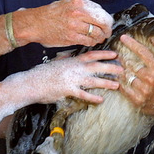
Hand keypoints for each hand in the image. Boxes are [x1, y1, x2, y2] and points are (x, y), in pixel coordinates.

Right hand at [5, 49, 121, 103]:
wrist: (31, 82)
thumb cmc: (42, 74)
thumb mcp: (57, 63)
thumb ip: (67, 61)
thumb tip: (72, 58)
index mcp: (72, 61)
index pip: (92, 55)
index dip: (104, 54)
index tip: (115, 54)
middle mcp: (75, 68)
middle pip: (97, 66)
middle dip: (111, 67)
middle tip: (122, 69)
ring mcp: (72, 79)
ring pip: (93, 80)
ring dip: (106, 82)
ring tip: (117, 85)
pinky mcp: (68, 90)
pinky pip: (83, 95)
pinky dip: (92, 98)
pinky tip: (101, 100)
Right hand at [14, 0, 112, 47]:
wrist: (35, 23)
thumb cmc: (51, 14)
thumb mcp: (68, 3)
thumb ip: (84, 7)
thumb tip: (100, 14)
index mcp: (78, 2)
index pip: (102, 12)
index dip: (107, 20)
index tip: (107, 24)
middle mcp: (78, 13)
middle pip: (103, 22)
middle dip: (107, 30)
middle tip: (106, 33)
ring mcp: (74, 25)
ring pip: (97, 33)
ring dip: (100, 37)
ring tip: (98, 38)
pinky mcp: (71, 37)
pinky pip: (88, 41)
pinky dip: (92, 42)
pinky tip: (90, 41)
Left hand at [118, 34, 153, 121]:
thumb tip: (152, 39)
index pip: (142, 52)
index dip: (131, 43)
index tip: (123, 37)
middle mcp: (151, 79)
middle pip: (130, 63)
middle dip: (122, 58)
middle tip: (117, 55)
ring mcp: (143, 91)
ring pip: (125, 75)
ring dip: (121, 70)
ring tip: (118, 67)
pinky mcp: (137, 100)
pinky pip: (123, 88)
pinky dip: (120, 82)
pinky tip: (119, 79)